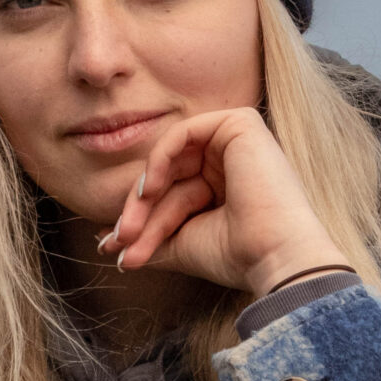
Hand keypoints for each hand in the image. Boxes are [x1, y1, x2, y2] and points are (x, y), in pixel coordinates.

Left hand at [98, 106, 344, 300]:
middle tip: (119, 242)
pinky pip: (182, 133)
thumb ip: (147, 237)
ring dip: (143, 196)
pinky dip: (159, 160)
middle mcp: (230, 161)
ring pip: (170, 159)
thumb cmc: (236, 256)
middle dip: (138, 212)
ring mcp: (236, 140)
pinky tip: (149, 191)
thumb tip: (106, 242)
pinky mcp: (240, 123)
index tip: (116, 251)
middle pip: (167, 178)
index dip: (141, 220)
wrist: (275, 256)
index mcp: (223, 187)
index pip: (170, 196)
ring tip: (130, 230)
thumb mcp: (181, 245)